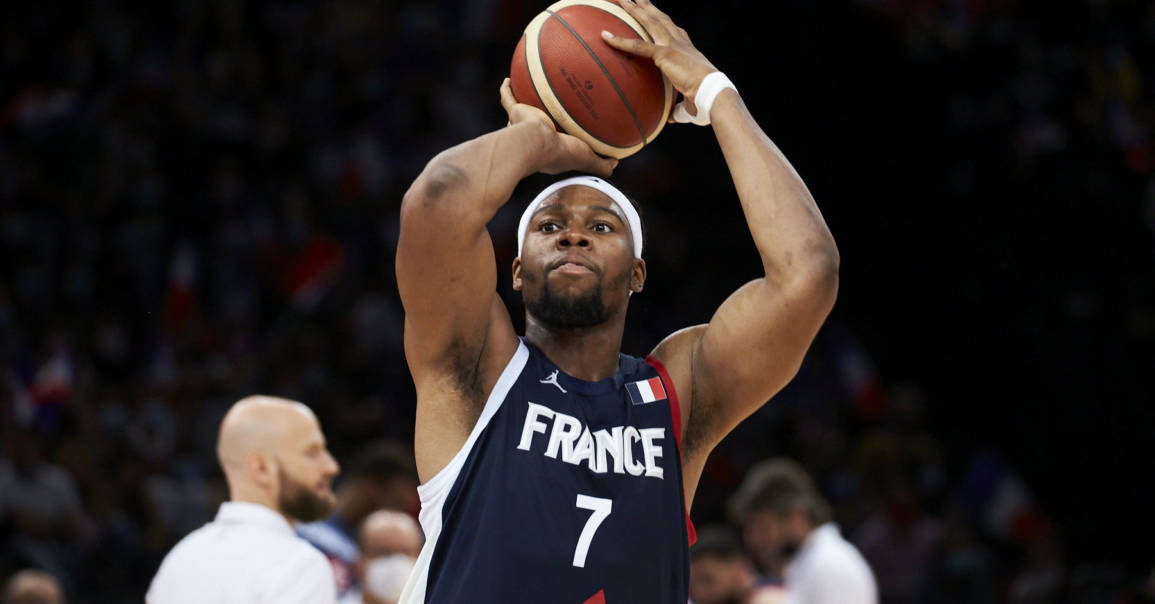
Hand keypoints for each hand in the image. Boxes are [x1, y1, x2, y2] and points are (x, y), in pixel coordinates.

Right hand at [499, 78, 617, 176]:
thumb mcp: (587, 159)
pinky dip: (507, 90)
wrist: (537, 143)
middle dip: (542, 118)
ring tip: (529, 90)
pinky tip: (508, 79)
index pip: (557, 141)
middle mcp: (535, 136)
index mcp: (550, 147)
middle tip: (550, 108)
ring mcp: (523, 124)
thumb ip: (601, 164)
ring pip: (522, 110)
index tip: (569, 129)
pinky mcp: (516, 112)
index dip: (562, 136)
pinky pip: (508, 98)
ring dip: (524, 102)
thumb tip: (616, 162)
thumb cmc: (561, 152)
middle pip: (539, 124)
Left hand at [601, 0, 718, 119]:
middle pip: (661, 19)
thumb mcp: (691, 104)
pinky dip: (619, 41)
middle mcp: (681, 42)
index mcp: (689, 50)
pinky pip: (637, 45)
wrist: (713, 93)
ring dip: (635, 9)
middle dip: (648, 7)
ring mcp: (672, 45)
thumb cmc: (707, 101)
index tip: (657, 14)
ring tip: (623, 0)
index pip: (675, 31)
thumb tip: (672, 117)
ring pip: (649, 22)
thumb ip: (679, 108)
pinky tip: (605, 36)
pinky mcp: (664, 53)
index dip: (665, 22)